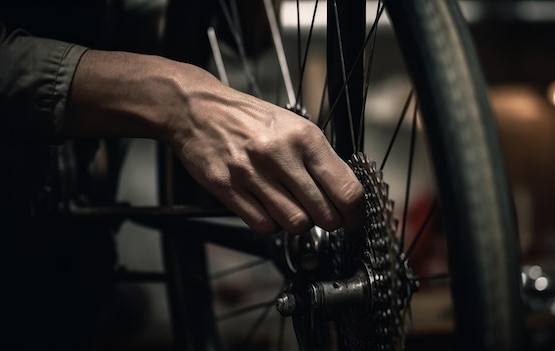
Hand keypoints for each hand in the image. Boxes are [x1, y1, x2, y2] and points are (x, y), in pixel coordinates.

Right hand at [169, 70, 364, 233]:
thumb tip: (345, 194)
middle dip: (329, 221)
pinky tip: (269, 207)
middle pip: (324, 214)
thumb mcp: (294, 126)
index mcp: (304, 137)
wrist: (198, 109)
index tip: (355, 221)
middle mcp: (280, 155)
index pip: (346, 189)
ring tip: (293, 208)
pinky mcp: (228, 189)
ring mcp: (252, 174)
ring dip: (299, 223)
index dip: (356, 214)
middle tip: (324, 215)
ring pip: (296, 224)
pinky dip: (271, 224)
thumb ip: (320, 158)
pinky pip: (264, 226)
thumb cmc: (250, 118)